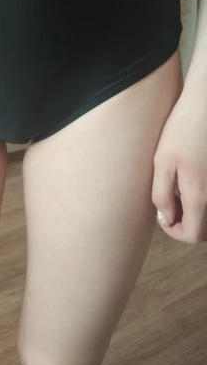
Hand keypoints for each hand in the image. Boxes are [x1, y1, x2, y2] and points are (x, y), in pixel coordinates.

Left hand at [153, 89, 206, 243]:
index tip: (163, 215)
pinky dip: (203, 195)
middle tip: (170, 201)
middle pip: (205, 228)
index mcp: (200, 196)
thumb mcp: (162, 162)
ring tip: (180, 187)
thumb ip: (162, 195)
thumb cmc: (183, 129)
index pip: (193, 235)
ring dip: (195, 209)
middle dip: (186, 221)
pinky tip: (192, 176)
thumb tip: (166, 218)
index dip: (175, 231)